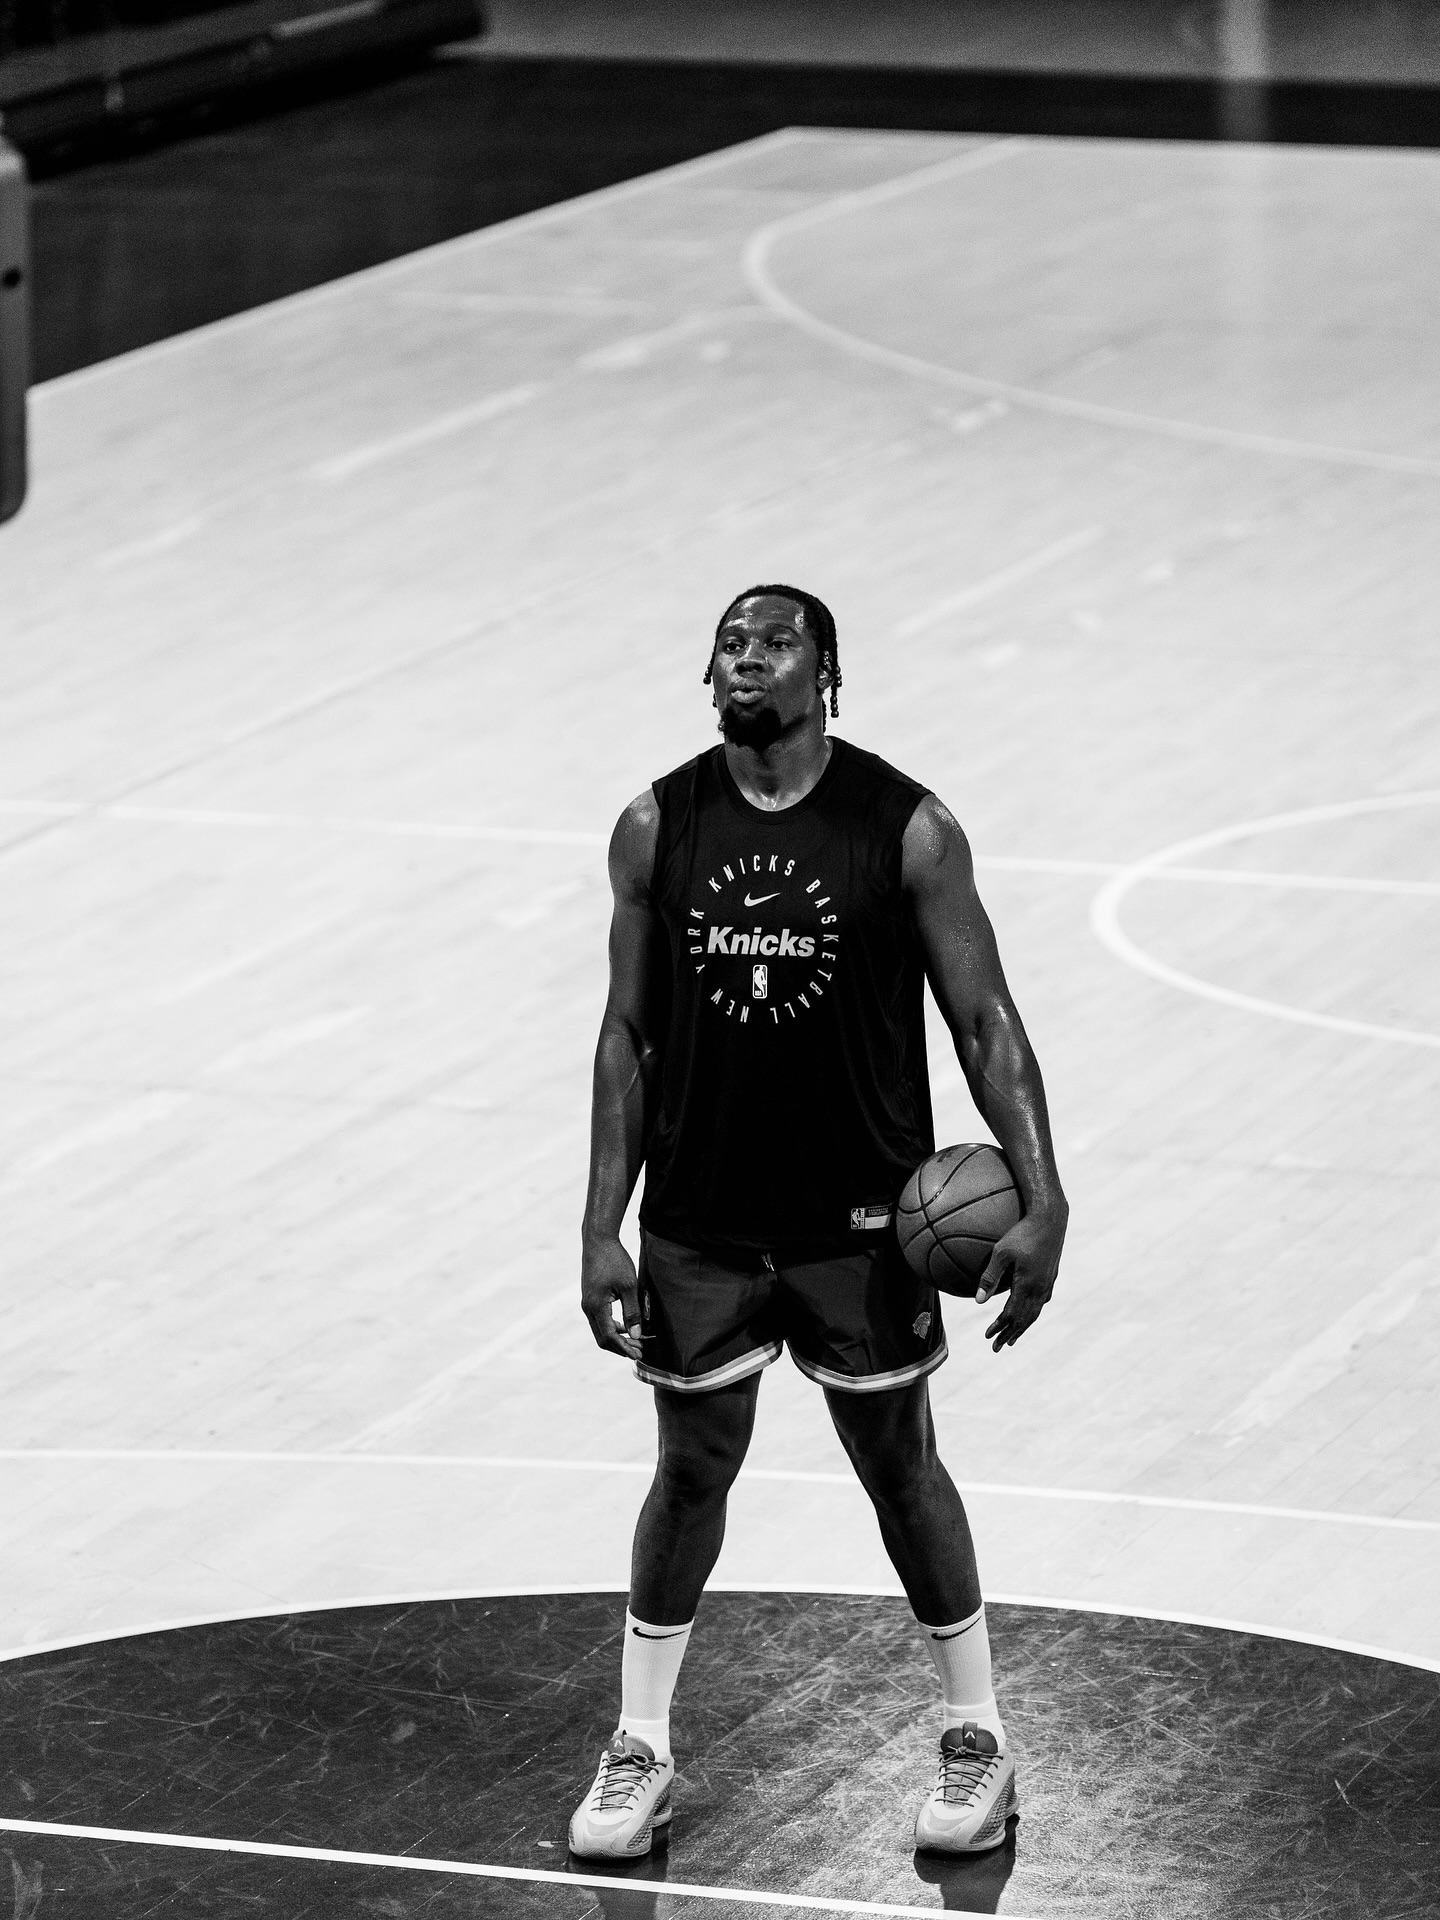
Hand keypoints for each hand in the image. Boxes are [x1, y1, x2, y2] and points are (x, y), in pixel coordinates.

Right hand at [581, 1234, 644, 1362]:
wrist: (598, 1240)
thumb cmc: (614, 1260)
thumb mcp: (629, 1285)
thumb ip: (632, 1311)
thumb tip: (636, 1335)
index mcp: (596, 1306)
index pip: (610, 1337)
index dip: (624, 1348)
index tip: (639, 1355)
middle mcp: (588, 1308)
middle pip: (602, 1338)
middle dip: (621, 1347)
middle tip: (640, 1352)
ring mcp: (587, 1303)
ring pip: (600, 1330)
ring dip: (617, 1338)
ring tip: (636, 1341)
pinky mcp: (590, 1298)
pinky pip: (599, 1320)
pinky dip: (613, 1328)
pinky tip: (626, 1327)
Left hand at [976, 1210, 1065, 1351]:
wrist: (1051, 1219)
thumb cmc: (1022, 1232)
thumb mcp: (1001, 1252)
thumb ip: (989, 1276)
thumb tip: (978, 1301)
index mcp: (1027, 1285)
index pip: (1011, 1315)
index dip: (999, 1327)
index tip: (988, 1338)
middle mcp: (1040, 1289)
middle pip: (1025, 1319)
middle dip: (1010, 1334)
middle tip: (998, 1348)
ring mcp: (1047, 1283)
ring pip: (1035, 1312)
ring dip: (1023, 1327)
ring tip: (1013, 1338)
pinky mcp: (1051, 1276)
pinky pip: (1041, 1302)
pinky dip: (1032, 1313)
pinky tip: (1030, 1312)